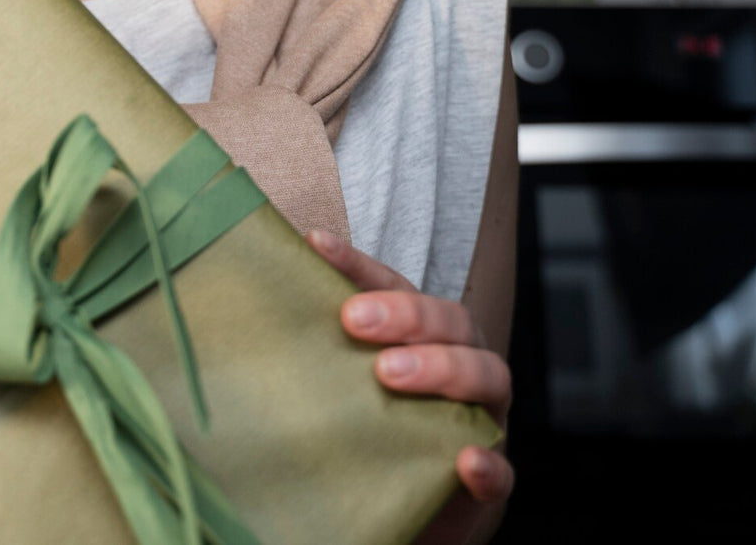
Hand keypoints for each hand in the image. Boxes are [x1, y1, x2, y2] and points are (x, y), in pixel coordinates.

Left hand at [305, 231, 512, 544]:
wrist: (409, 511)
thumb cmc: (370, 433)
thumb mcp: (342, 386)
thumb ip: (319, 350)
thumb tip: (254, 310)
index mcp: (423, 338)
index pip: (398, 287)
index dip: (360, 265)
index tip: (316, 245)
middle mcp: (460, 368)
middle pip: (452, 322)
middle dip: (406, 314)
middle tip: (354, 320)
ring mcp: (481, 421)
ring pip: (487, 377)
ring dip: (442, 368)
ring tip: (390, 374)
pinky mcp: (486, 482)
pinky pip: (501, 472)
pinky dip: (487, 465)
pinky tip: (464, 461)